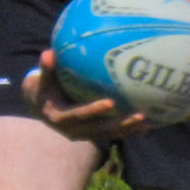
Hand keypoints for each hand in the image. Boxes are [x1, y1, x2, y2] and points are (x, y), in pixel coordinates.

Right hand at [22, 49, 148, 142]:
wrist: (41, 107)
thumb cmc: (43, 88)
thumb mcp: (41, 79)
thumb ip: (46, 69)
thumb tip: (48, 53)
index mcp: (59, 117)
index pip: (78, 115)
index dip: (93, 110)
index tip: (110, 103)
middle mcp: (72, 130)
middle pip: (99, 130)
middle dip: (120, 125)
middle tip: (140, 116)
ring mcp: (84, 135)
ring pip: (109, 134)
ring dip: (128, 130)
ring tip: (147, 124)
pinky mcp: (92, 135)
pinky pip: (112, 135)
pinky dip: (128, 132)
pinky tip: (147, 127)